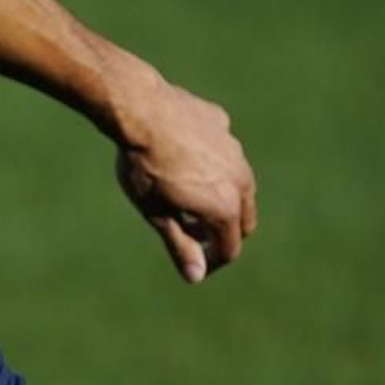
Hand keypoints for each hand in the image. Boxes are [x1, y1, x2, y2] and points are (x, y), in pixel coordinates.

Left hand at [114, 81, 257, 282]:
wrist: (140, 108)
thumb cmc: (144, 166)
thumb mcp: (157, 212)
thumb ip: (180, 245)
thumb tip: (197, 276)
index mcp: (226, 207)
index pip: (229, 248)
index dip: (211, 262)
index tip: (194, 263)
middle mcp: (240, 178)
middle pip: (244, 219)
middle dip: (224, 232)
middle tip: (194, 233)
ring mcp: (234, 148)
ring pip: (239, 182)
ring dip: (222, 196)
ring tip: (190, 197)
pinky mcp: (221, 123)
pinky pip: (222, 149)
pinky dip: (211, 160)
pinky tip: (182, 156)